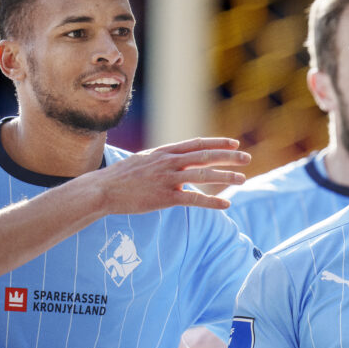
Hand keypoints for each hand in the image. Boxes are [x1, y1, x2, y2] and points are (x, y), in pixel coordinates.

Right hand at [85, 137, 251, 213]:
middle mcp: (168, 162)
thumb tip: (180, 160)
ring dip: (225, 176)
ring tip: (242, 178)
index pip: (197, 143)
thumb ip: (164, 159)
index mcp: (164, 152)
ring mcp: (167, 179)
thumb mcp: (145, 160)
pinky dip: (211, 202)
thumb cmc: (123, 177)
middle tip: (246, 157)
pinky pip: (193, 199)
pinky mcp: (164, 198)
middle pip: (204, 156)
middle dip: (228, 156)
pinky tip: (226, 204)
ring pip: (202, 176)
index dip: (217, 142)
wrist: (102, 189)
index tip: (235, 142)